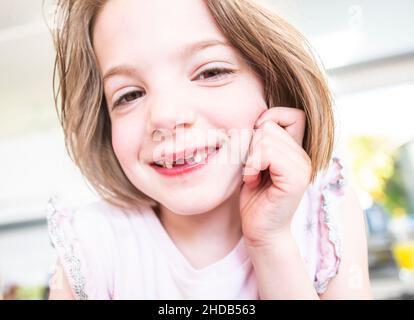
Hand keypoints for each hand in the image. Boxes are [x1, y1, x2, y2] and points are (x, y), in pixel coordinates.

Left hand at [240, 107, 311, 247]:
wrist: (260, 231)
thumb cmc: (254, 198)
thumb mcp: (255, 162)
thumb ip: (262, 141)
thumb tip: (259, 118)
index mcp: (297, 150)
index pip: (293, 114)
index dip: (271, 119)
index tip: (256, 142)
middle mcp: (304, 156)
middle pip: (271, 124)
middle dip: (252, 145)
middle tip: (253, 169)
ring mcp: (303, 167)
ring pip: (266, 138)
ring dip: (250, 158)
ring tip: (253, 176)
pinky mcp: (296, 179)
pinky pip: (268, 153)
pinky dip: (252, 165)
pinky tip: (253, 181)